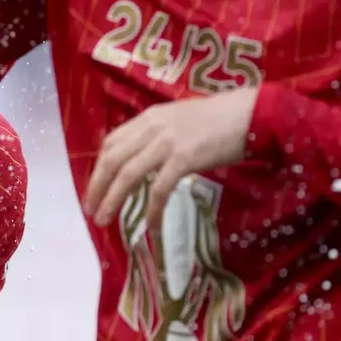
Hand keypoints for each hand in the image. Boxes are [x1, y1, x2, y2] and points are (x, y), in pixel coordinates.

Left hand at [85, 87, 259, 230]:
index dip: (99, 167)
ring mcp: (167, 142)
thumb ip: (159, 134)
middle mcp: (152, 127)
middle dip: (97, 187)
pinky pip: (159, 189)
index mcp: (149, 117)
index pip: (112, 142)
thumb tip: (143, 158)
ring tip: (104, 220)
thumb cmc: (220, 119)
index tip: (95, 187)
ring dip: (113, 200)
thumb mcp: (180, 120)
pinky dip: (151, 210)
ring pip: (128, 175)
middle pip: (113, 159)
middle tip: (90, 210)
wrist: (250, 114)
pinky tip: (149, 226)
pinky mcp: (184, 159)